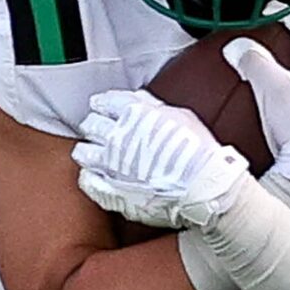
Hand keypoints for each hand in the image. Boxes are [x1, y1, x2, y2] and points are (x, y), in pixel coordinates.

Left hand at [73, 89, 251, 230]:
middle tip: (100, 131)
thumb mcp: (181, 116)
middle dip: (95, 126)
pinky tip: (97, 176)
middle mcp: (117, 137)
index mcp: (133, 113)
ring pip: (84, 153)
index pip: (106, 102)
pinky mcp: (112, 191)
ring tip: (94, 154)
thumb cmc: (200, 153)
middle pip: (91, 125)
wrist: (205, 188)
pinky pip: (88, 182)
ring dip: (88, 152)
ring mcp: (111, 165)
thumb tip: (139, 99)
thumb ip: (154, 106)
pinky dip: (90, 177)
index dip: (103, 105)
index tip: (103, 108)